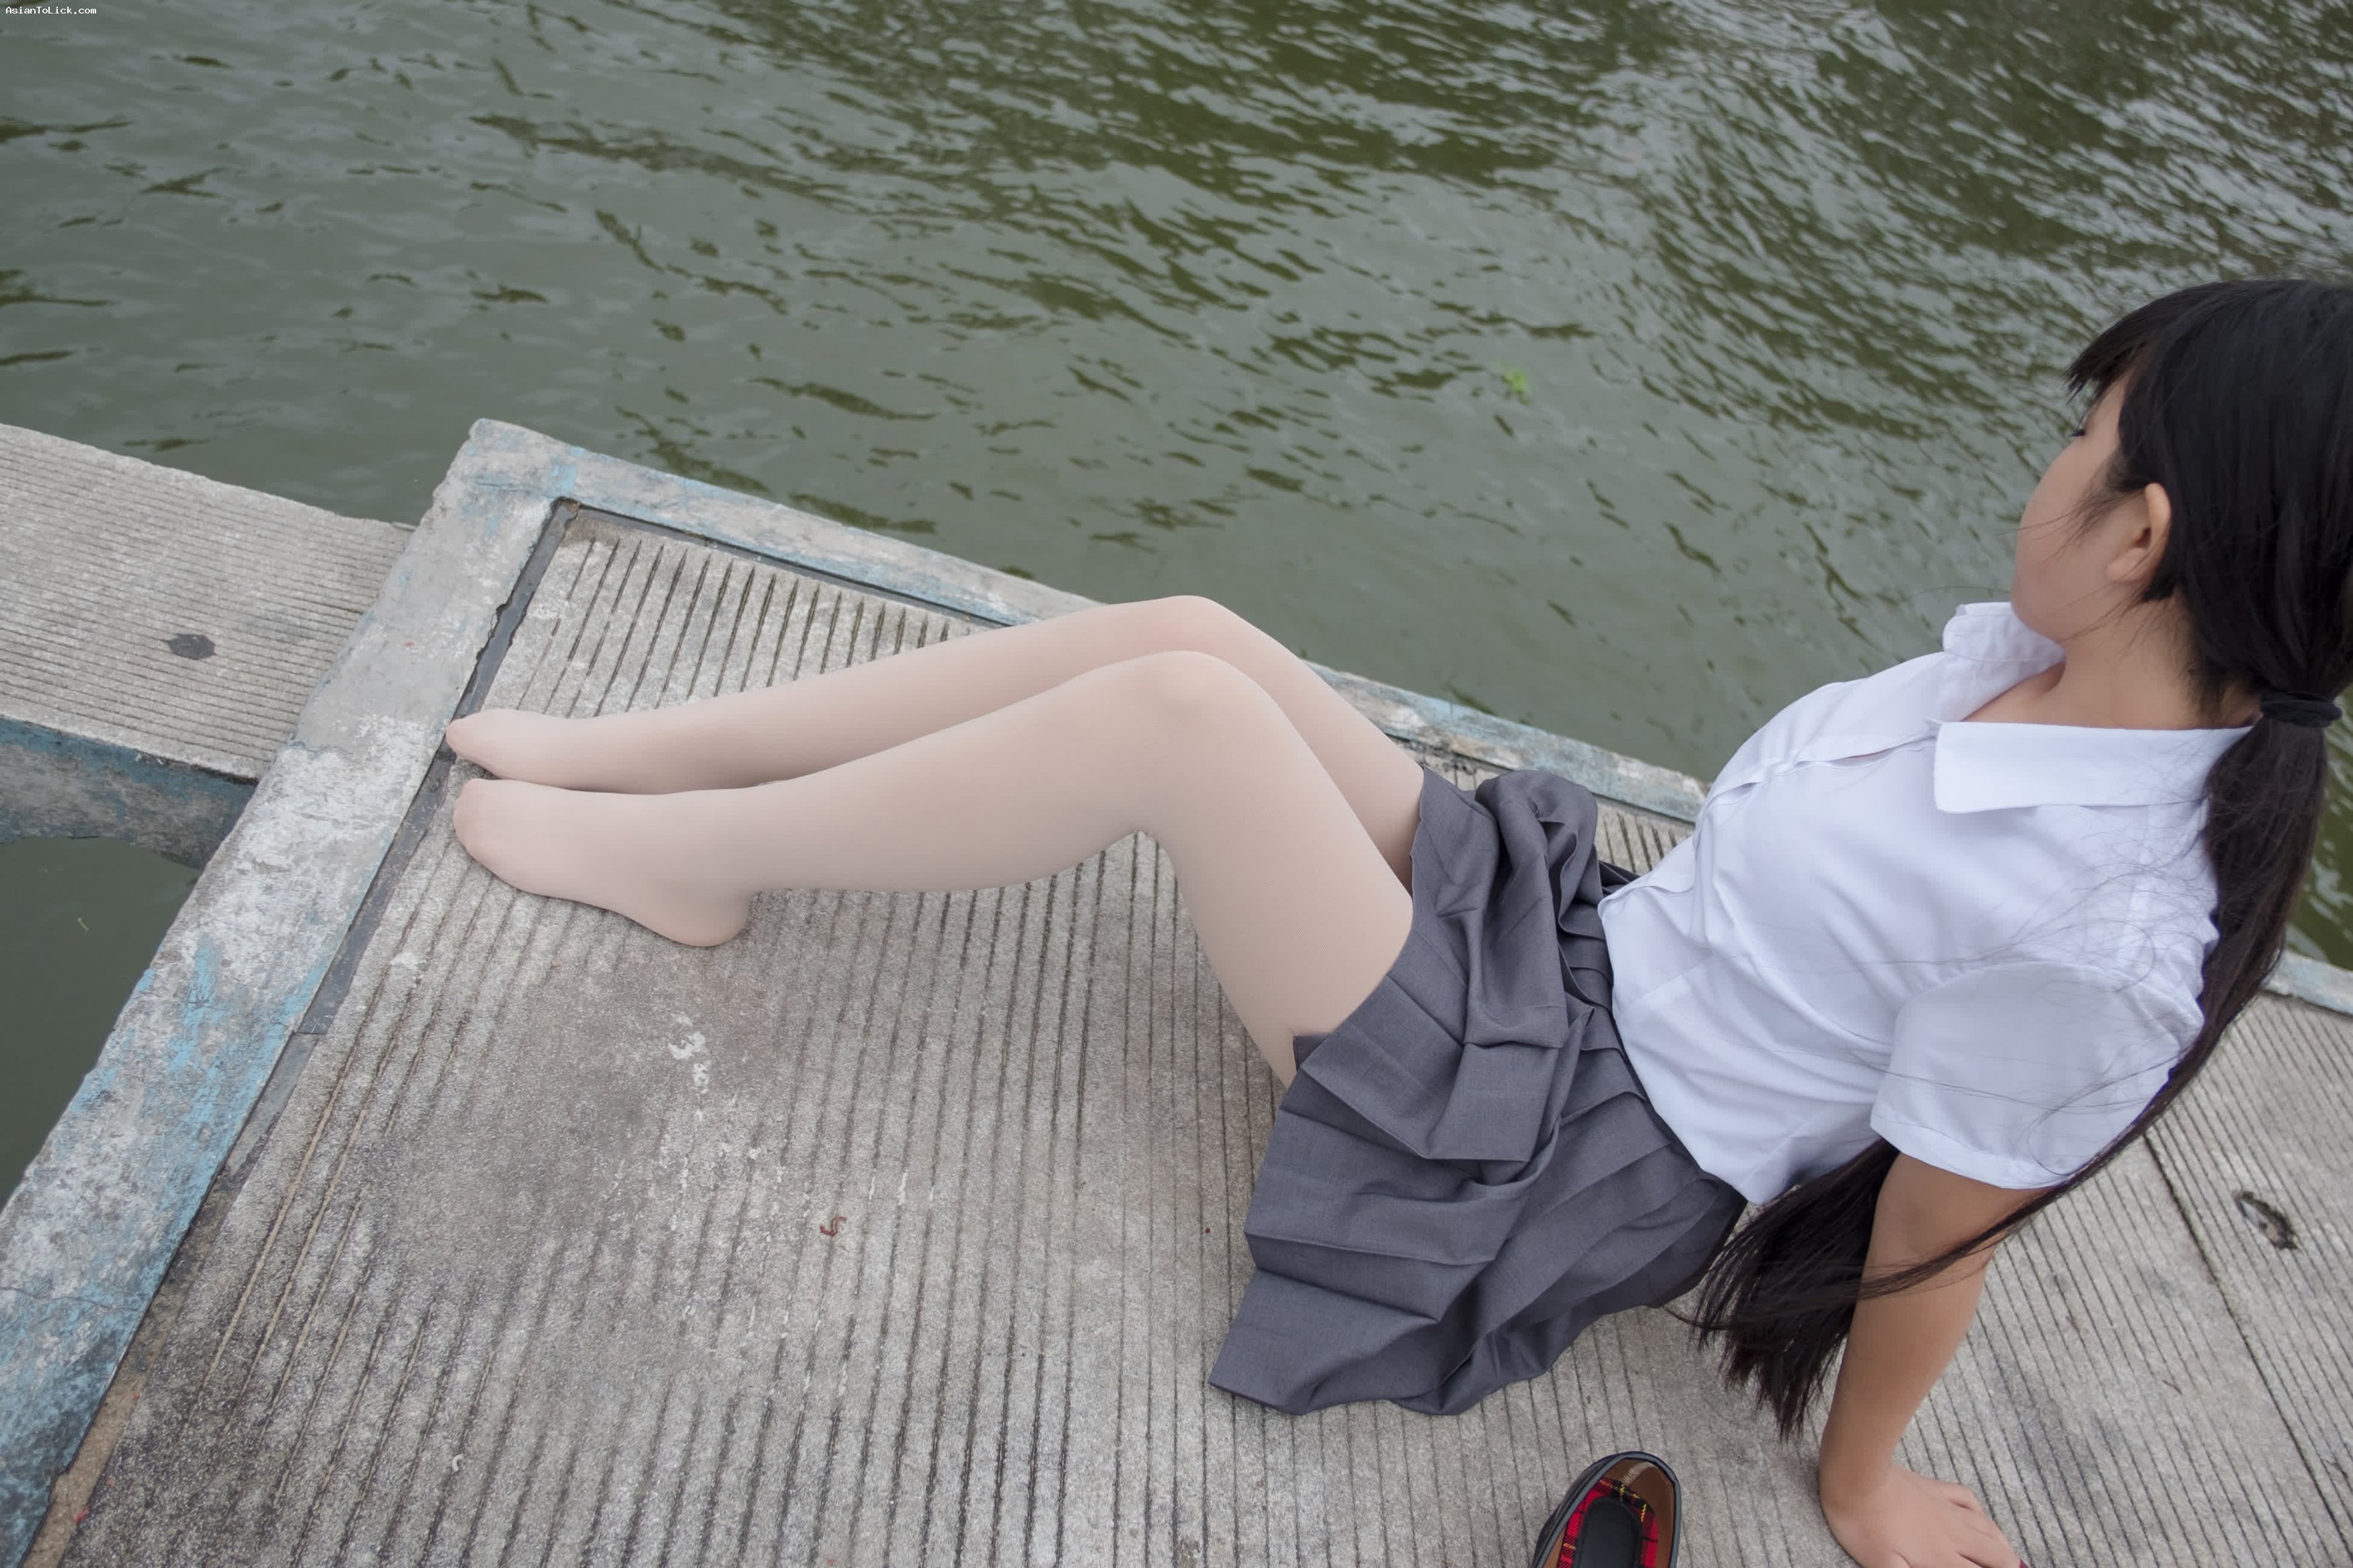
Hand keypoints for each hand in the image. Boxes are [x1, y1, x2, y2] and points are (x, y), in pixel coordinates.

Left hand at [1821, 1461, 2021, 1567]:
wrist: (1855, 1478)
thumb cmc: (1863, 1527)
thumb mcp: (1884, 1566)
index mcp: (1941, 1557)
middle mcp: (1953, 1534)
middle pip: (1995, 1554)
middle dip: (2009, 1565)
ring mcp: (1945, 1508)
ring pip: (1987, 1528)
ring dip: (2002, 1545)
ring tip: (2009, 1556)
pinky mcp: (1933, 1488)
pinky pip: (1967, 1499)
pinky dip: (1980, 1513)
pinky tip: (1980, 1517)